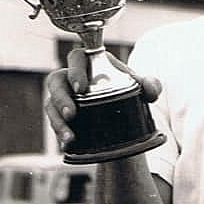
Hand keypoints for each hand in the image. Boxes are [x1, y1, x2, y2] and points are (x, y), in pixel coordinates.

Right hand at [45, 48, 161, 148]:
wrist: (123, 116)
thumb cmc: (129, 92)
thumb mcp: (143, 90)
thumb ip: (152, 85)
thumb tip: (151, 89)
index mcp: (91, 64)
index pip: (77, 58)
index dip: (75, 69)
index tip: (80, 87)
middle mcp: (72, 78)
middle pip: (56, 81)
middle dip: (61, 98)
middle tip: (72, 114)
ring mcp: (64, 97)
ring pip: (51, 104)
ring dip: (57, 121)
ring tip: (70, 137)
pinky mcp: (60, 115)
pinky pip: (53, 122)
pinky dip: (59, 133)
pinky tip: (66, 145)